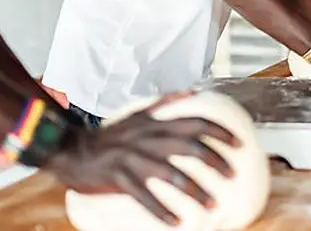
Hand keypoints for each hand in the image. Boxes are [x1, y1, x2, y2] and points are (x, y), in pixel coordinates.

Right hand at [45, 92, 238, 224]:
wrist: (71, 149)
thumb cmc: (110, 136)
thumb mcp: (137, 114)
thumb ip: (165, 103)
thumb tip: (192, 92)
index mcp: (154, 122)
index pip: (193, 121)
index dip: (218, 131)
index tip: (238, 143)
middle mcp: (146, 137)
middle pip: (188, 146)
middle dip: (215, 160)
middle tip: (232, 175)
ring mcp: (131, 157)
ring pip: (170, 173)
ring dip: (194, 190)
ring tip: (212, 204)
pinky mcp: (118, 177)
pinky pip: (144, 196)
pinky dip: (162, 211)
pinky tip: (177, 222)